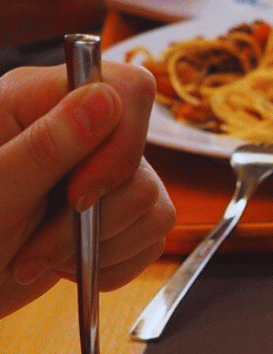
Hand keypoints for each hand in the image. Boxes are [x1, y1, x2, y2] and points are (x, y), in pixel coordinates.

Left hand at [0, 61, 173, 319]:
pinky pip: (153, 232)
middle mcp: (78, 128)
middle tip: (39, 243)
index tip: (80, 195)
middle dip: (95, 219)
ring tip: (45, 257)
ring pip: (151, 202)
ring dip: (100, 246)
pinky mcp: (121, 209)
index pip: (125, 89)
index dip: (120, 144)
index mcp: (37, 101)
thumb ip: (46, 145)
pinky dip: (116, 261)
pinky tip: (72, 263)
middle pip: (138, 163)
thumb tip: (105, 99)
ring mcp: (102, 168)